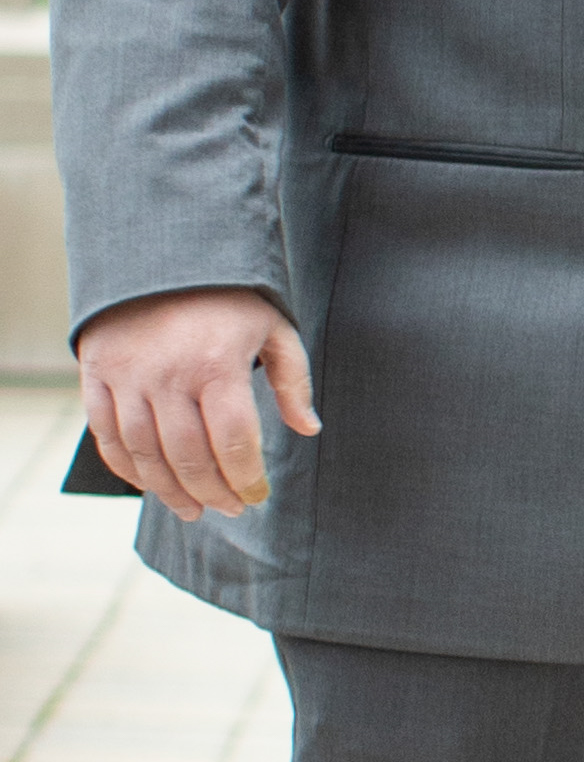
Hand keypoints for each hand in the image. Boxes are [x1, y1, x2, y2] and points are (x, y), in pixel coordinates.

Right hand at [76, 292, 318, 516]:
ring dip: (170, 491)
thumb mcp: (273, 326)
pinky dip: (127, 467)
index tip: (258, 494)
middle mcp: (168, 374)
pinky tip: (151, 484)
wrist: (160, 251)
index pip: (234, 443)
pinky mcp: (97, 375)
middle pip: (190, 458)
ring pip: (145, 454)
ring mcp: (127, 377)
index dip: (247, 479)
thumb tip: (308, 429)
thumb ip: (293, 379)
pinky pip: (107, 435)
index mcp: (217, 364)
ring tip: (192, 510)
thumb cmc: (227, 295)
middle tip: (230, 509)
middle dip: (213, 493)